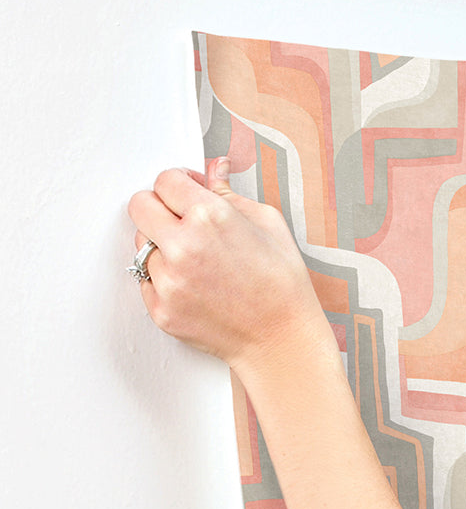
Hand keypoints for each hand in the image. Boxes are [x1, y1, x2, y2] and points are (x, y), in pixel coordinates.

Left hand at [127, 158, 333, 374]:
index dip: (179, 184)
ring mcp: (169, 281)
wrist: (282, 339)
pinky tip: (195, 286)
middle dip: (159, 208)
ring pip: (142, 246)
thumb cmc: (283, 284)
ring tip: (197, 262)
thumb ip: (230, 193)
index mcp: (210, 217)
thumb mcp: (268, 224)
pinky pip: (146, 281)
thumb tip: (213, 169)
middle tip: (182, 222)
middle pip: (139, 206)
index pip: (165, 180)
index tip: (187, 194)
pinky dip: (165, 280)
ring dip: (162, 248)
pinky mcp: (162, 310)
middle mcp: (183, 246)